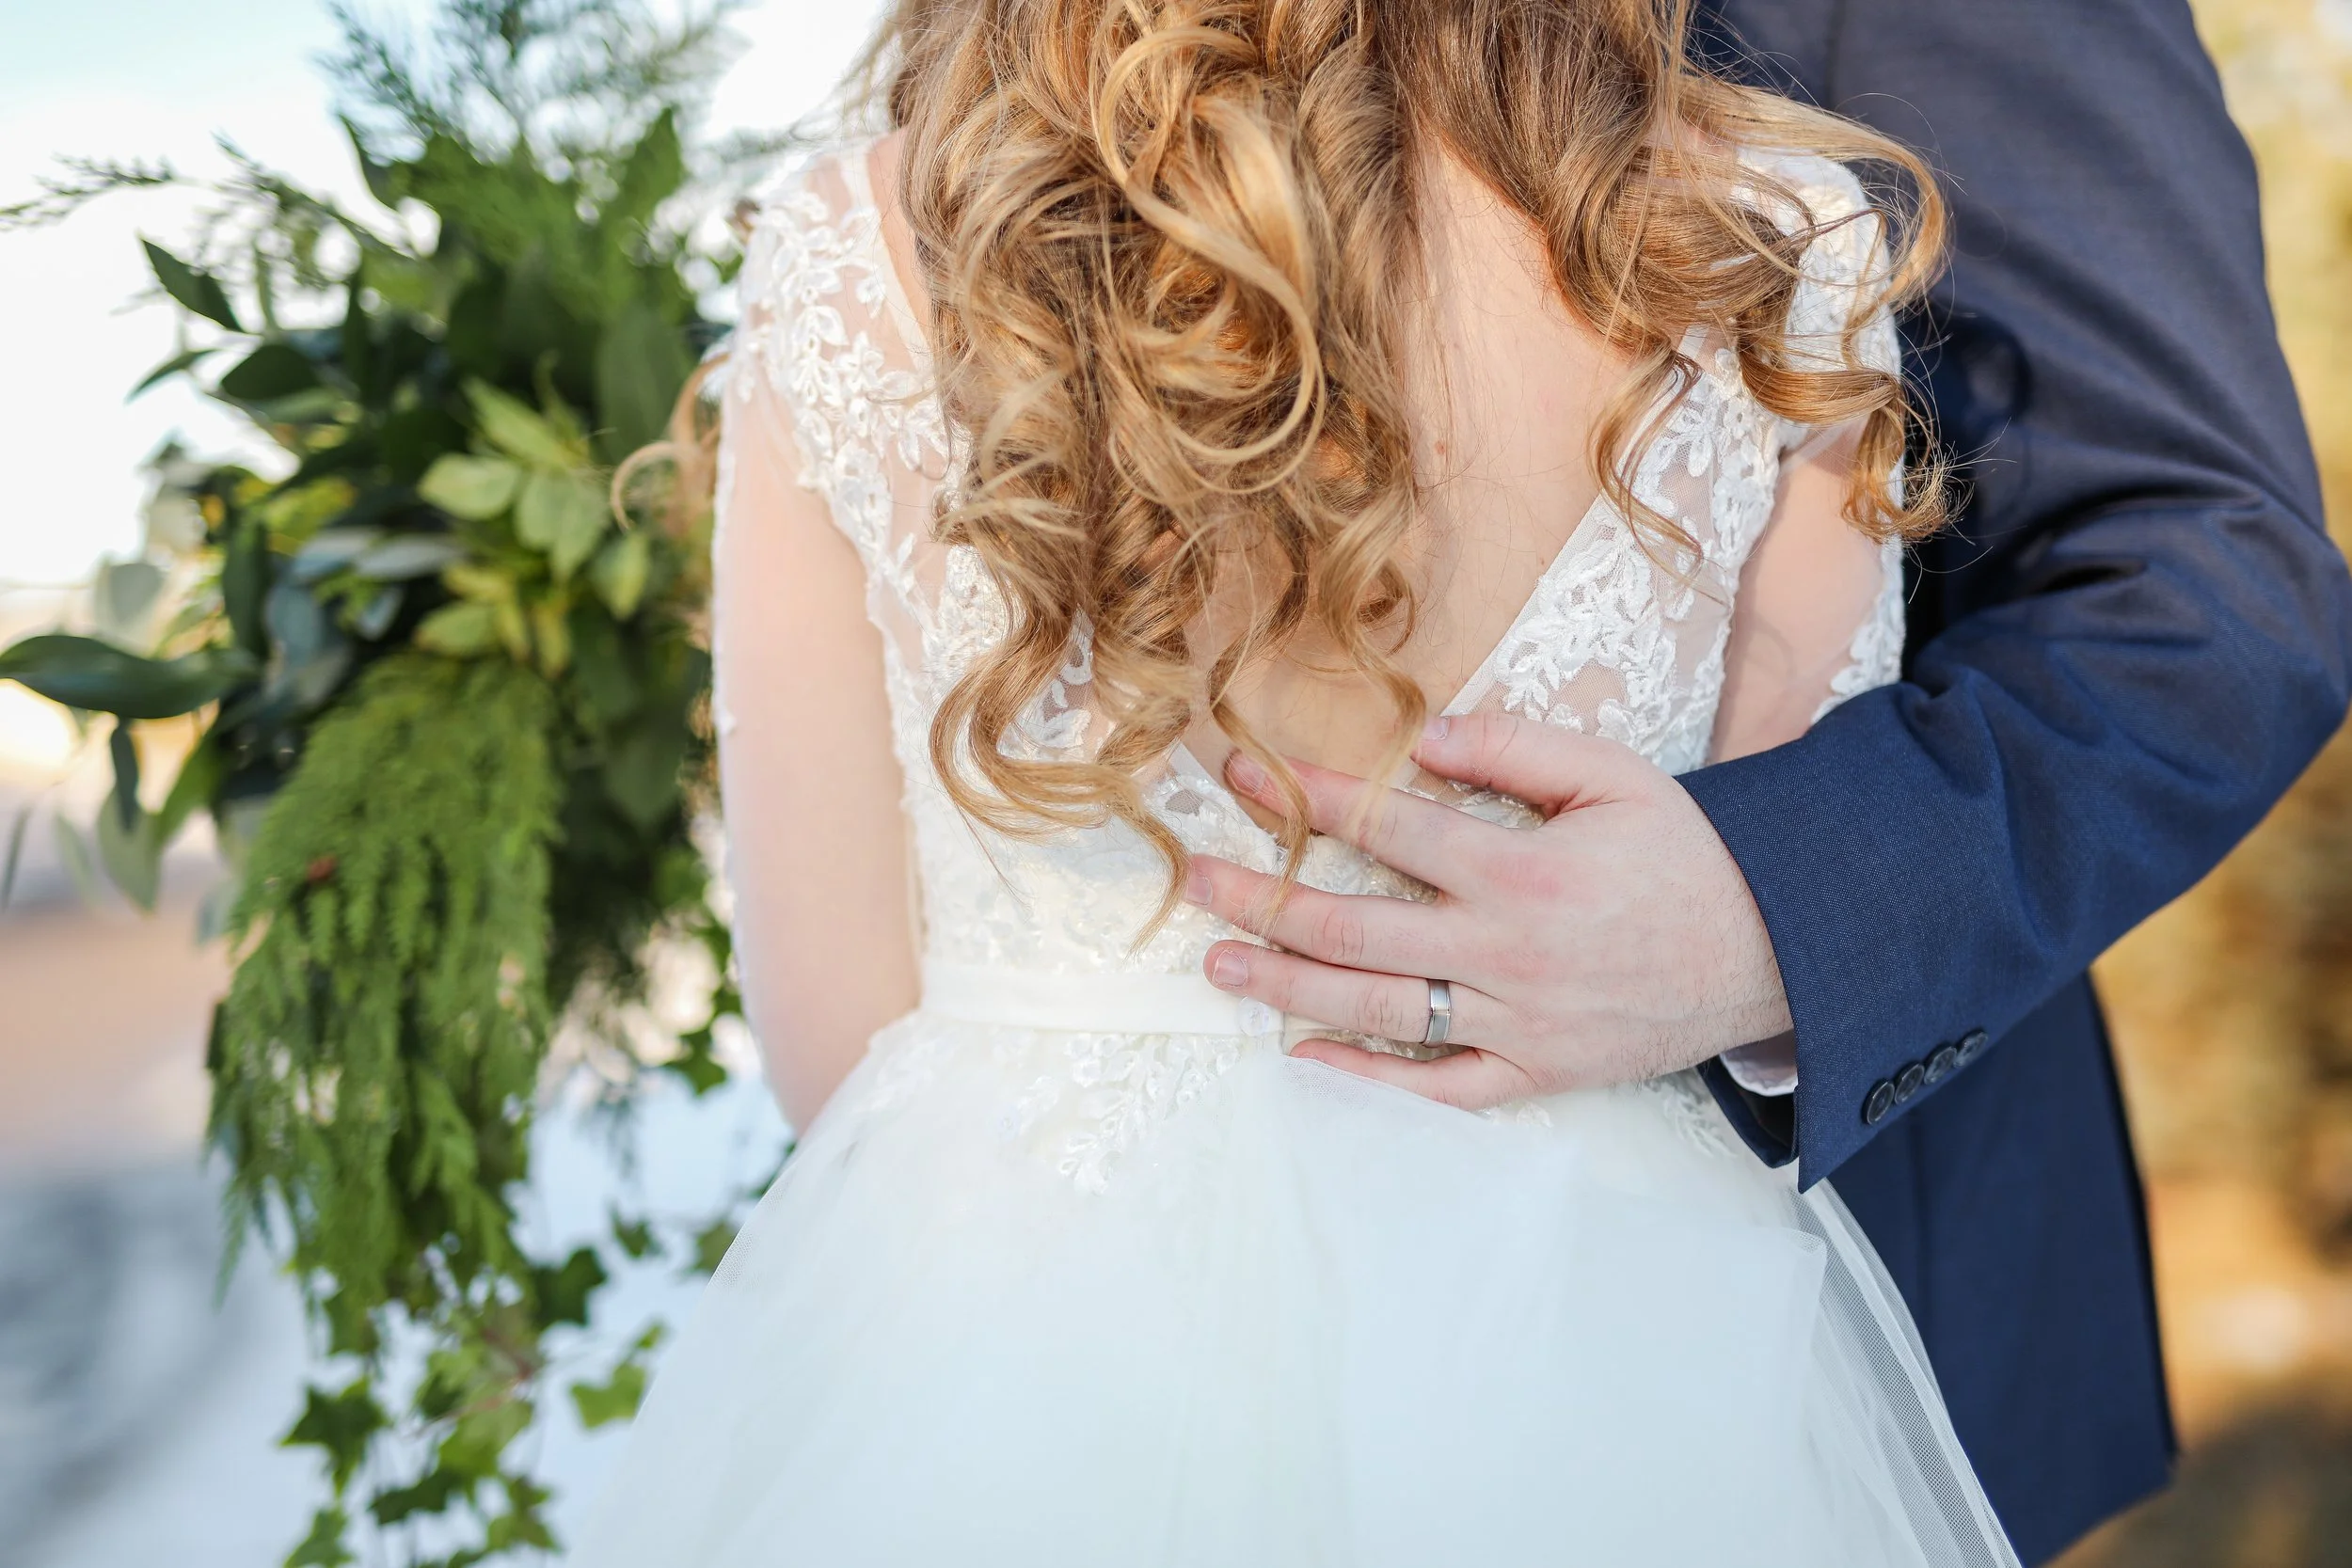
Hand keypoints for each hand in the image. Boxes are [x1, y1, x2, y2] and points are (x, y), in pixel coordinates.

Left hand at [1183, 712, 1791, 1108]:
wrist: (1773, 949)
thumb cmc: (1687, 855)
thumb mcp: (1613, 775)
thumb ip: (1515, 747)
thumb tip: (1423, 737)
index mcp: (1521, 867)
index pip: (1385, 828)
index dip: (1304, 799)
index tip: (1241, 774)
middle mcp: (1506, 949)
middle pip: (1354, 928)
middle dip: (1263, 901)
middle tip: (1194, 881)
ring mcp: (1517, 1020)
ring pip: (1379, 1009)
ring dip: (1288, 988)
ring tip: (1219, 965)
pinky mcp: (1535, 1072)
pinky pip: (1438, 1090)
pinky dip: (1368, 1081)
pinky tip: (1304, 1060)